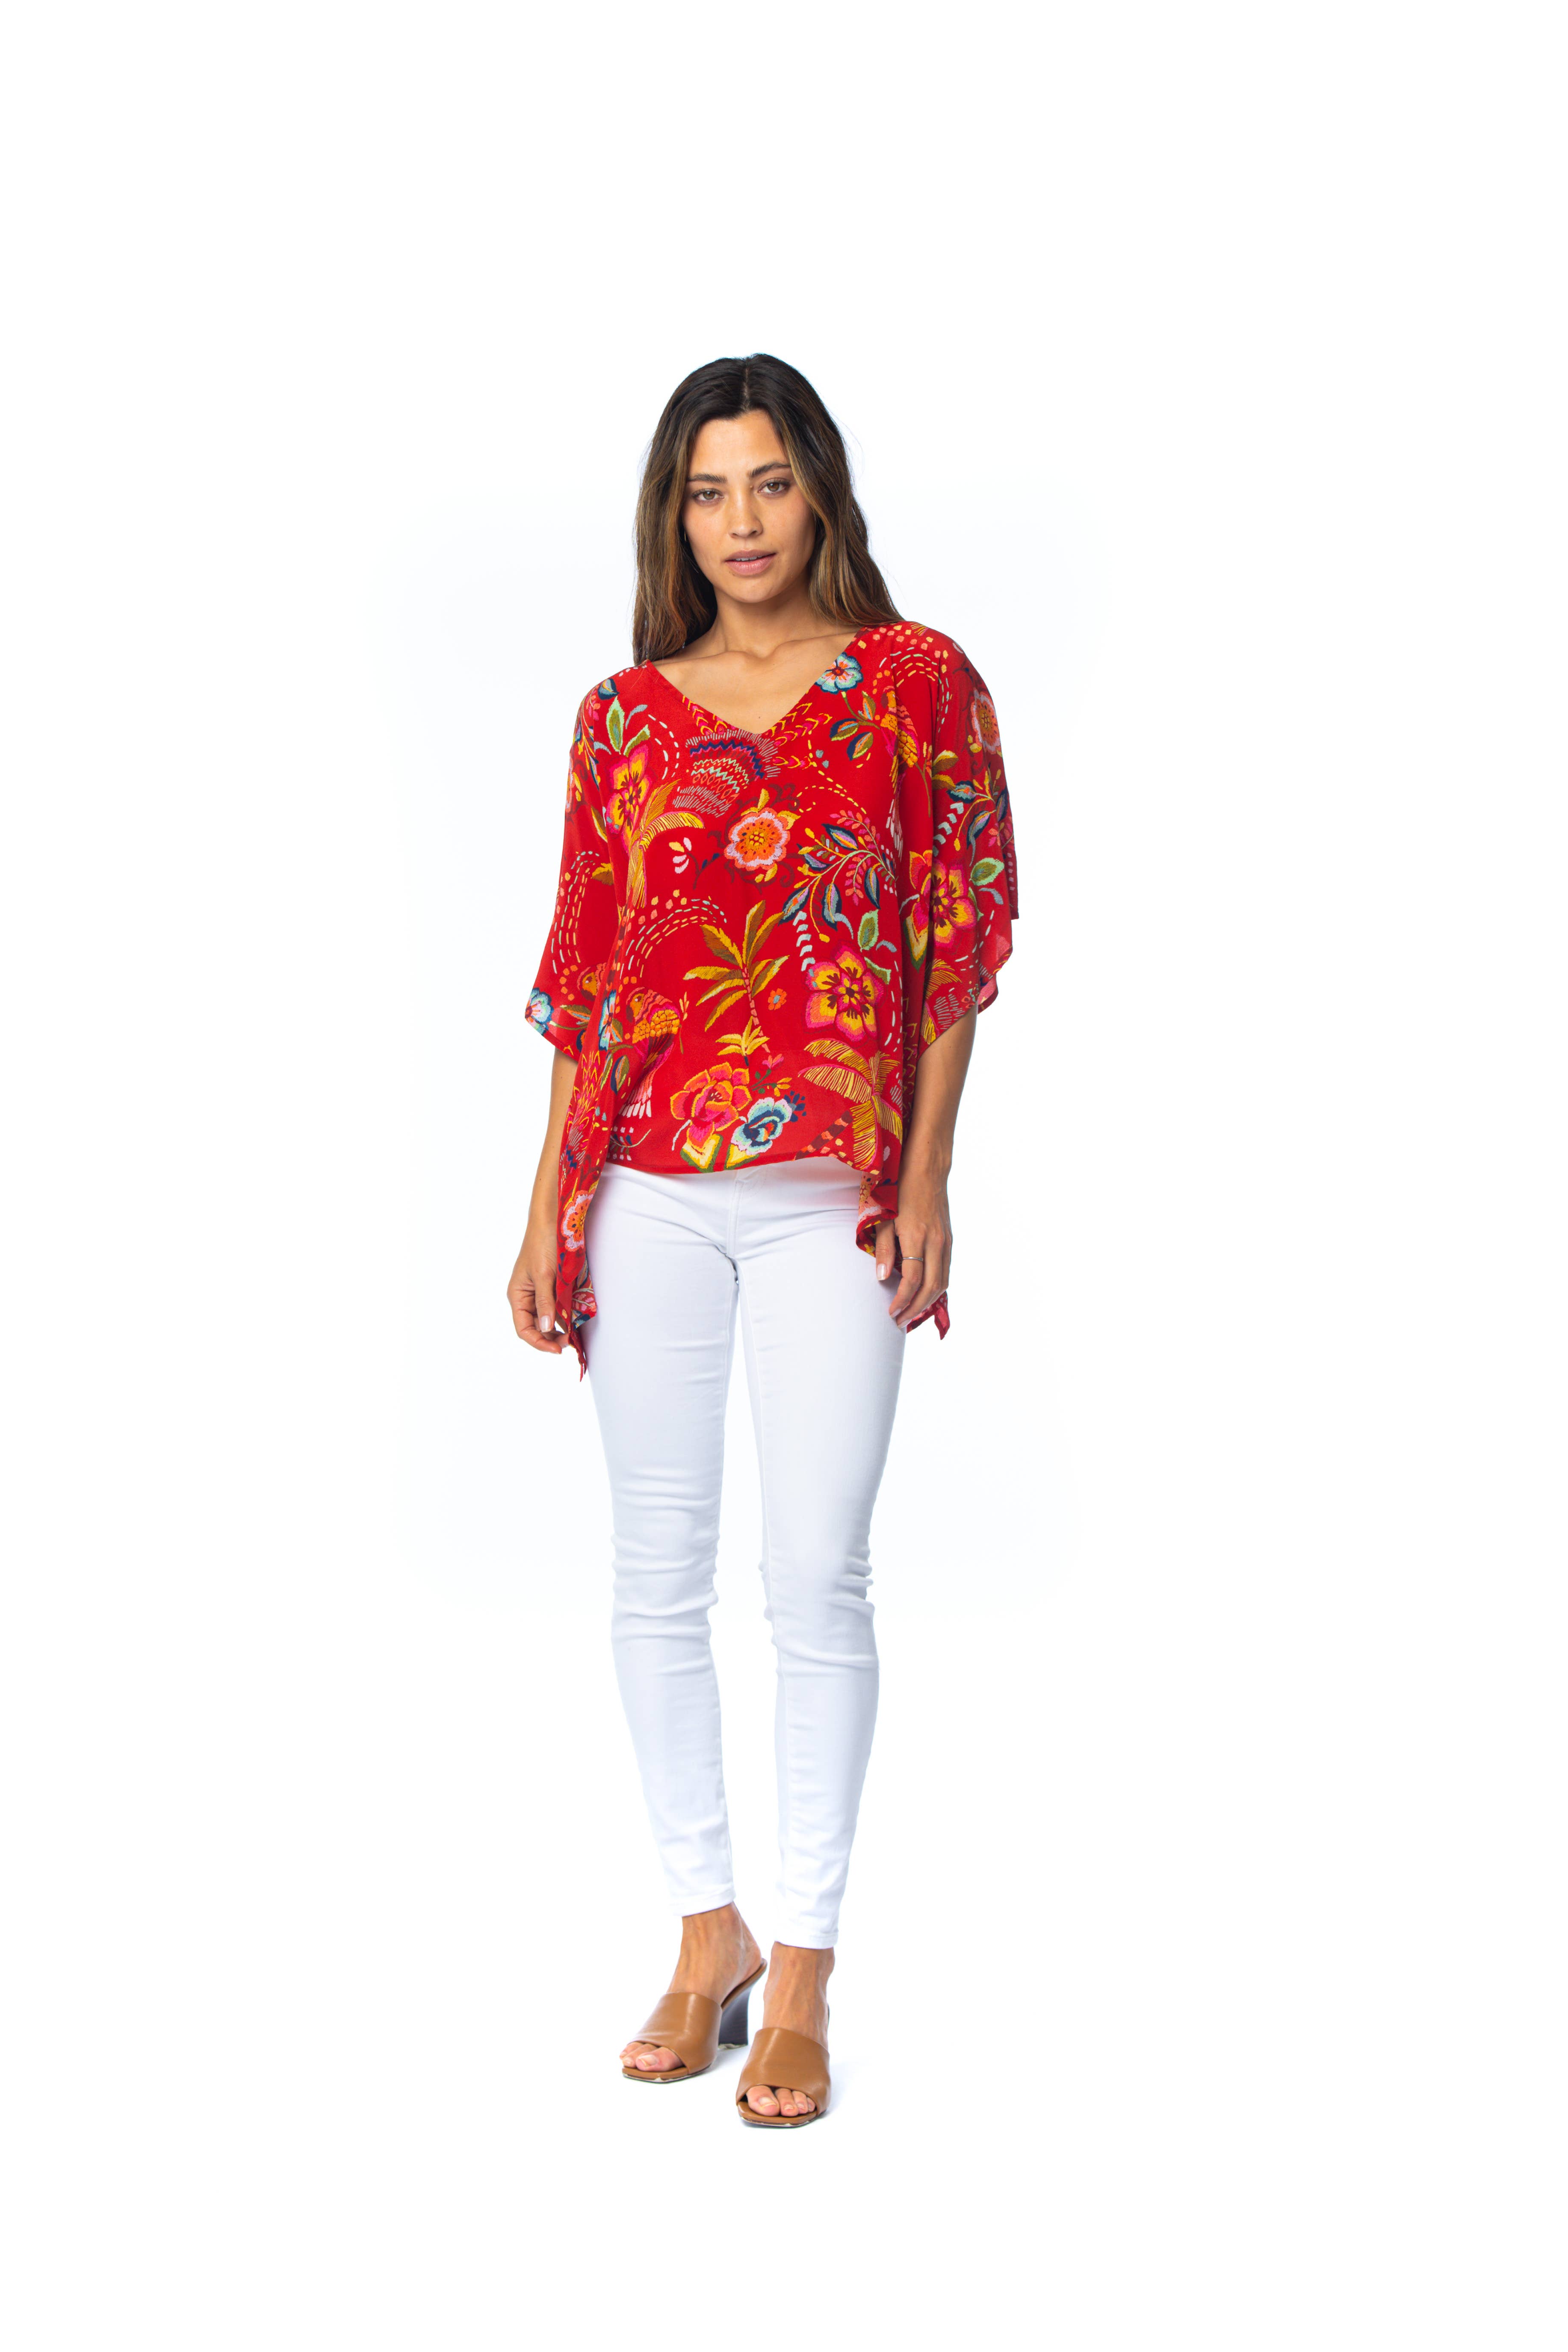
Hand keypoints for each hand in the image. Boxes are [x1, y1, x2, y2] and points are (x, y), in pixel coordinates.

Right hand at [507, 1220, 570, 1354]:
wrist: (552, 1220)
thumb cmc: (542, 1244)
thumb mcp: (544, 1275)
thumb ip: (545, 1302)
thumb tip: (544, 1327)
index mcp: (517, 1295)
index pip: (523, 1329)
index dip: (539, 1342)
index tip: (557, 1349)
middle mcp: (525, 1297)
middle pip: (535, 1327)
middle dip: (551, 1337)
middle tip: (570, 1342)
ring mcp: (538, 1292)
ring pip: (547, 1319)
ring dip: (559, 1328)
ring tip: (574, 1334)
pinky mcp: (551, 1286)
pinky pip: (556, 1307)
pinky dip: (564, 1315)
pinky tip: (575, 1320)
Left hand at [873, 1163, 952, 1329]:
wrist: (927, 1168)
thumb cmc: (899, 1189)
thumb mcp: (883, 1217)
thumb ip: (883, 1249)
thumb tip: (881, 1278)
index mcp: (917, 1237)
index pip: (912, 1280)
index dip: (901, 1300)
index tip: (890, 1311)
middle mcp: (936, 1242)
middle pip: (931, 1287)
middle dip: (915, 1308)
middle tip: (899, 1321)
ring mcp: (946, 1241)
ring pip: (943, 1282)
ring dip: (927, 1302)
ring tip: (911, 1313)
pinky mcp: (949, 1239)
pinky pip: (946, 1271)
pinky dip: (936, 1288)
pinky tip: (925, 1295)